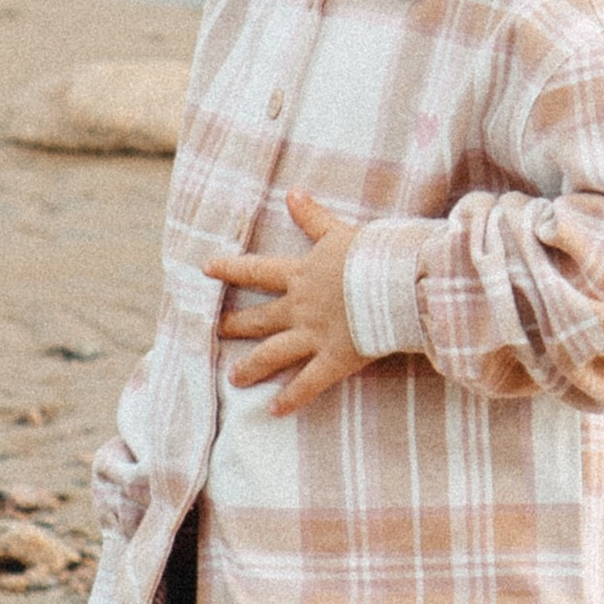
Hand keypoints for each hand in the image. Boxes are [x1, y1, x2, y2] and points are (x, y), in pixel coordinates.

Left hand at [207, 191, 369, 414]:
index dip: (231, 268)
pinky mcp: (335, 359)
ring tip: (233, 378)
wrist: (397, 282)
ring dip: (252, 367)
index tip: (206, 268)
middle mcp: (301, 307)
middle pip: (260, 318)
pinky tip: (273, 411)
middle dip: (235, 325)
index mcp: (302, 275)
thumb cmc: (374, 255)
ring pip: (274, 354)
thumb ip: (314, 217)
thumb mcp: (340, 231)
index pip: (258, 270)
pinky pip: (308, 384)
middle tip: (213, 330)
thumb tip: (293, 192)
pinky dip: (291, 398)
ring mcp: (315, 335)